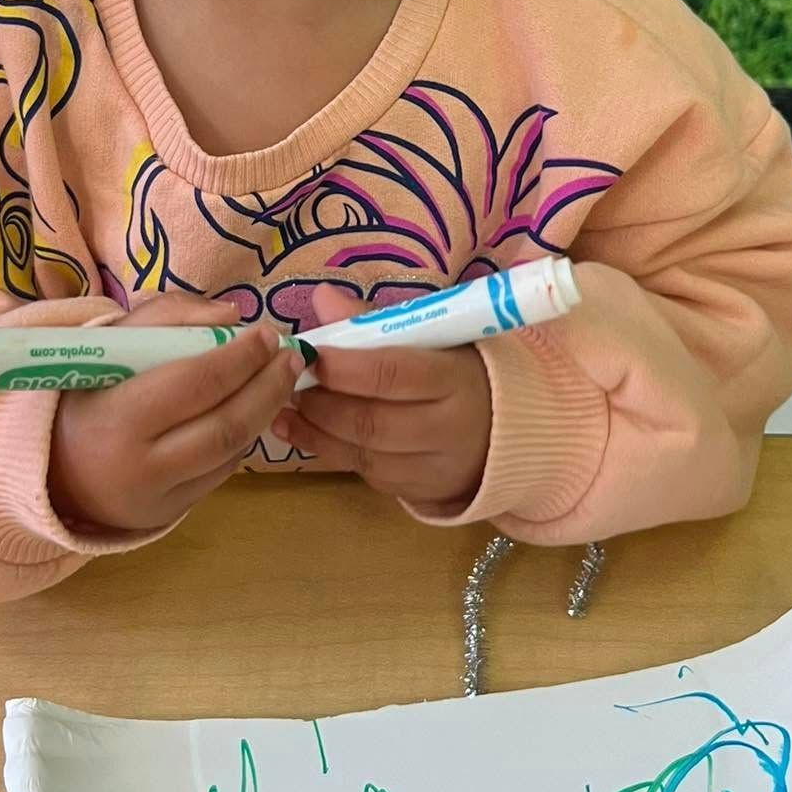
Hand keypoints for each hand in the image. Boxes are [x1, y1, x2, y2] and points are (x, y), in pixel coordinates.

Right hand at [48, 293, 304, 533]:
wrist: (53, 468)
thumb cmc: (85, 393)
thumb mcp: (110, 342)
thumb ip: (167, 317)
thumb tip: (231, 317)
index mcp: (118, 417)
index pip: (196, 383)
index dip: (240, 357)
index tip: (267, 333)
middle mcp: (141, 466)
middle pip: (225, 425)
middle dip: (268, 387)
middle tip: (291, 357)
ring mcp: (159, 497)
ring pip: (231, 452)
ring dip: (266, 412)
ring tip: (282, 379)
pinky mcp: (171, 514)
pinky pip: (221, 472)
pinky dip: (244, 437)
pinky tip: (252, 410)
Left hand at [271, 286, 492, 507]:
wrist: (507, 430)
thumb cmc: (460, 370)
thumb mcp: (433, 338)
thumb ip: (376, 321)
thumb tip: (322, 298)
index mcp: (455, 380)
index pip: (392, 374)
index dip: (344, 367)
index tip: (309, 354)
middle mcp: (448, 429)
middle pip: (372, 422)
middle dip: (321, 403)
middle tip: (288, 384)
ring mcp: (434, 468)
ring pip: (364, 454)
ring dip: (316, 432)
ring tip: (284, 410)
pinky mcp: (420, 492)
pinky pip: (367, 474)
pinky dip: (331, 453)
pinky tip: (304, 434)